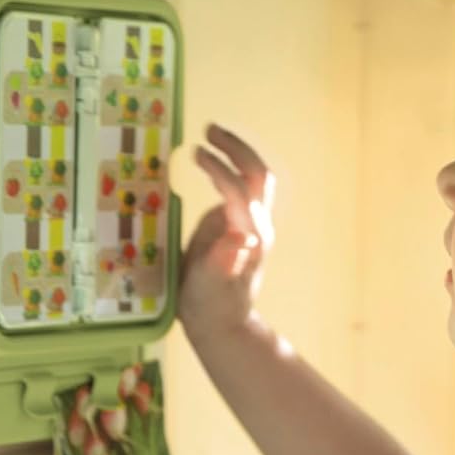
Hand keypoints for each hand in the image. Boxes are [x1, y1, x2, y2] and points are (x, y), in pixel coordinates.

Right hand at [176, 123, 275, 341]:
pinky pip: (243, 187)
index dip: (220, 169)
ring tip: (210, 135)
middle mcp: (256, 225)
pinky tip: (208, 159)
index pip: (240, 190)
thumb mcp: (210, 287)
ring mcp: (252, 224)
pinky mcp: (241, 225)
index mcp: (248, 236)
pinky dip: (229, 166)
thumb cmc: (211, 307)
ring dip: (237, 153)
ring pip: (256, 178)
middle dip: (237, 149)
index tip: (195, 153)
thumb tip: (241, 238)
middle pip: (259, 175)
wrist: (223, 324)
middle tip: (209, 130)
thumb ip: (223, 262)